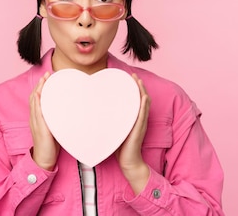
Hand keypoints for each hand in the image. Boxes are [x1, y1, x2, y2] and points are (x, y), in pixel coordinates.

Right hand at [30, 72, 59, 170]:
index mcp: (40, 117)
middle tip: (48, 73)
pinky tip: (39, 96)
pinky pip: (37, 113)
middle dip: (41, 84)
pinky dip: (37, 103)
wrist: (45, 159)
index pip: (40, 98)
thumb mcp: (57, 128)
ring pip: (35, 102)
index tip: (49, 77)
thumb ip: (60, 119)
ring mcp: (36, 122)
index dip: (43, 87)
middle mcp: (36, 118)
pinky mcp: (40, 128)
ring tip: (44, 80)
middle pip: (36, 97)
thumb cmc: (52, 145)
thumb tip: (74, 111)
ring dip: (39, 90)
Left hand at [116, 74, 150, 193]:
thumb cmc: (119, 148)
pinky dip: (144, 105)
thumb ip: (108, 121)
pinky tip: (144, 97)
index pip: (134, 100)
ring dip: (142, 91)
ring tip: (138, 81)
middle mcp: (138, 119)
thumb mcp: (113, 130)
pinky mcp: (140, 129)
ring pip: (144, 103)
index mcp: (132, 118)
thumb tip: (93, 113)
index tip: (126, 78)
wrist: (128, 162)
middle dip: (138, 86)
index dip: (132, 88)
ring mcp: (140, 123)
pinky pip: (143, 114)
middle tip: (132, 75)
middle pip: (141, 98)